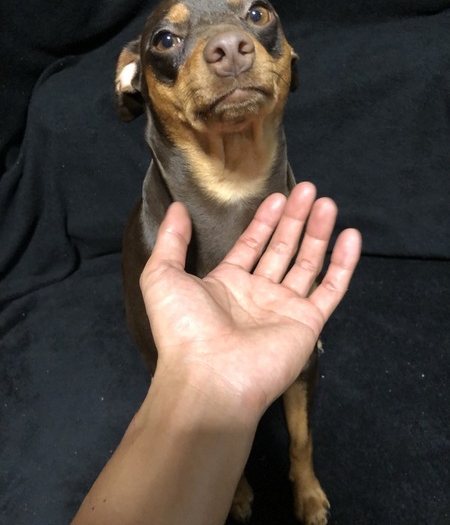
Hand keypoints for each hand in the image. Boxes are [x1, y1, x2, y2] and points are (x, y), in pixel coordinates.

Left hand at [140, 182, 360, 418]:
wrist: (209, 376)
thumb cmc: (184, 327)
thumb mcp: (164, 275)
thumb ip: (172, 240)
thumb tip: (176, 208)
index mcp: (227, 284)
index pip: (252, 244)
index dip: (265, 221)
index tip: (278, 196)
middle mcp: (258, 294)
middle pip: (282, 248)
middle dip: (295, 219)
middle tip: (307, 188)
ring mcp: (284, 309)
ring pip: (308, 263)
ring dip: (318, 233)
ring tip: (327, 202)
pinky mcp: (307, 323)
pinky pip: (331, 289)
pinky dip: (343, 264)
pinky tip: (351, 236)